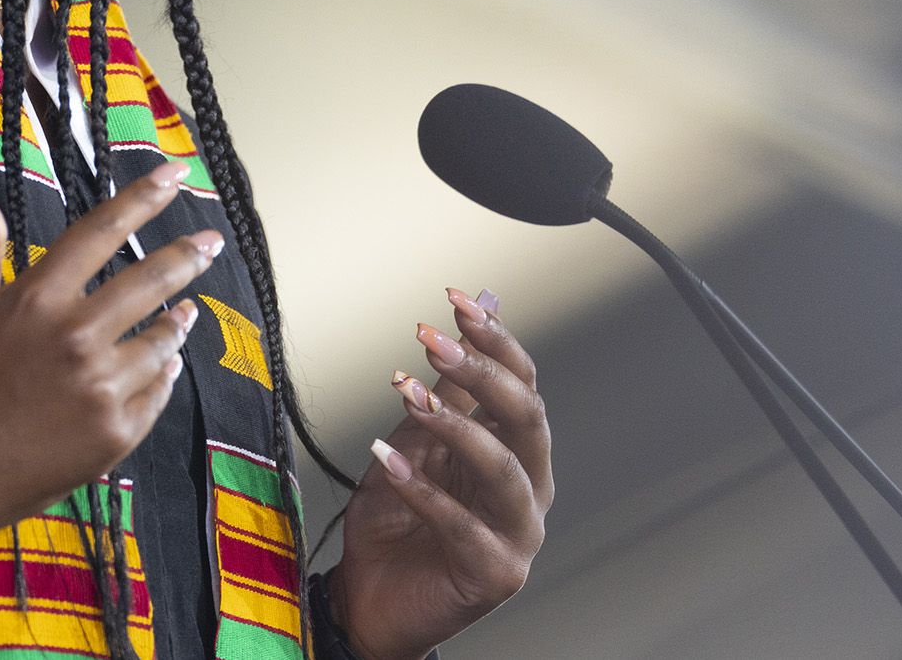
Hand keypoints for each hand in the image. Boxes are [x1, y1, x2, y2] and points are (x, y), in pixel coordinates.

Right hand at [0, 157, 222, 618]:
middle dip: (187, 256)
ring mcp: (101, 390)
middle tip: (211, 243)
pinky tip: (165, 364)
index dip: (143, 198)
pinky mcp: (114, 436)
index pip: (102, 231)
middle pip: (149, 282)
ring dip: (178, 320)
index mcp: (38, 298)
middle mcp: (77, 338)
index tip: (177, 175)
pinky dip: (163, 372)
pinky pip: (156, 393)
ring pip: (161, 340)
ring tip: (187, 310)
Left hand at [330, 289, 551, 659]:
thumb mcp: (415, 440)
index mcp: (518, 452)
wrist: (372, 598)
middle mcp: (528, 489)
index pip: (523, 384)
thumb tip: (464, 319)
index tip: (453, 302)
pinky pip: (463, 526)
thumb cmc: (397, 522)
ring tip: (409, 396)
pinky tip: (389, 462)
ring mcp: (518, 534)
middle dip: (481, 371)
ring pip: (505, 469)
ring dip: (456, 426)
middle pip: (527, 418)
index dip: (494, 339)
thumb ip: (445, 389)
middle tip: (433, 341)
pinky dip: (424, 490)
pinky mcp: (495, 574)